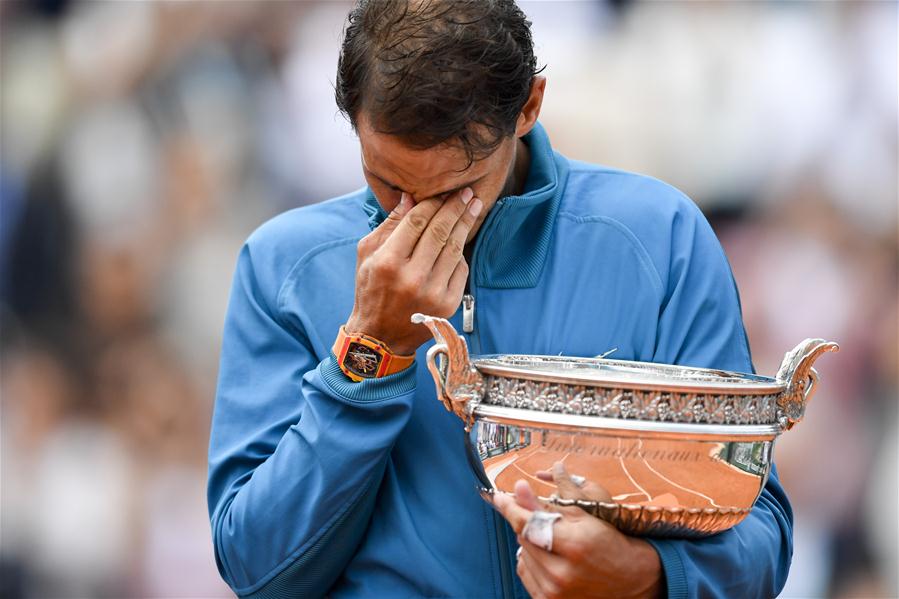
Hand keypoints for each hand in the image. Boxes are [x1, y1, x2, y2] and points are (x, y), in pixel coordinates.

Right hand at [346, 188, 481, 354]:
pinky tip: (462, 240)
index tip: (445, 192)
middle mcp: (412, 277)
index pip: (417, 221)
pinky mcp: (448, 304)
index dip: (433, 203)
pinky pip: (460, 269)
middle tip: (467, 193)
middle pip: (440, 231)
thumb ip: (389, 225)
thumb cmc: (371, 290)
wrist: (380, 336)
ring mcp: (433, 292)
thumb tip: (410, 197)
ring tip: (473, 208)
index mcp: (389, 262)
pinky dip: (461, 253)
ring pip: (454, 248)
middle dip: (456, 208)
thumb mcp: (368, 254)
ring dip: (466, 225)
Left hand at [492, 463, 663, 598]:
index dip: (511, 507)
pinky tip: (546, 557)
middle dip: (527, 524)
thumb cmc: (607, 543)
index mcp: (575, 546)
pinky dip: (530, 561)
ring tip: (550, 541)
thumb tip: (518, 488)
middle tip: (541, 519)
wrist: (628, 580)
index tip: (500, 497)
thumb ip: (545, 504)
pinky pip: (524, 572)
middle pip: (524, 538)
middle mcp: (563, 573)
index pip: (528, 523)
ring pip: (522, 555)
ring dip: (529, 543)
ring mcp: (555, 592)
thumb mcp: (582, 516)